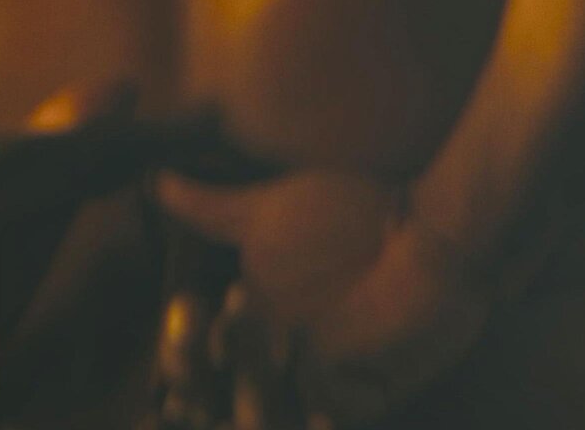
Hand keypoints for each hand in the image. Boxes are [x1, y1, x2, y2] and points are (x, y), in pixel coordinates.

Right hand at [156, 167, 492, 422]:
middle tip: (194, 379)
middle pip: (228, 393)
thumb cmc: (348, 213)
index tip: (169, 345)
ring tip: (253, 396)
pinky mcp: (368, 398)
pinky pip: (338, 416)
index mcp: (248, 330)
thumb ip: (213, 209)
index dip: (181, 355)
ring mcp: (323, 385)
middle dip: (205, 386)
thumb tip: (158, 179)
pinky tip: (313, 414)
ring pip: (273, 412)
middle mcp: (278, 366)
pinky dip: (324, 411)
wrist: (425, 228)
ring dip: (258, 400)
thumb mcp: (271, 211)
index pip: (197, 357)